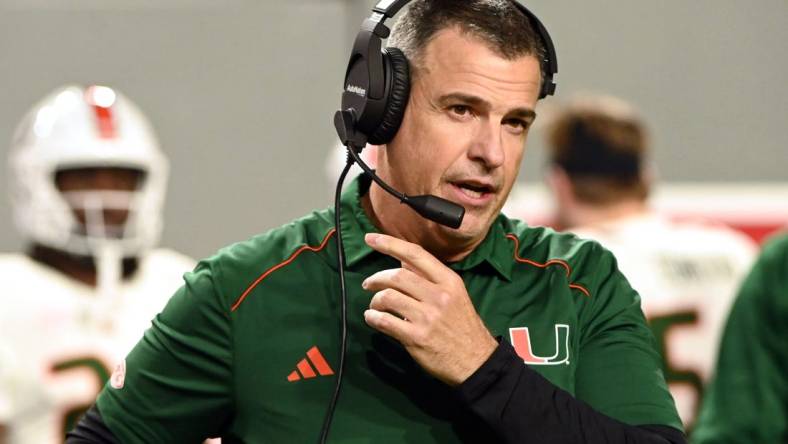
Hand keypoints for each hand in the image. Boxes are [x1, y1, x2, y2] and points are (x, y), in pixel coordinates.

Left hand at [362, 233, 497, 385]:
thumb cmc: (462, 325)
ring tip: (375, 306)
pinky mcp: (416, 337)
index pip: (415, 255)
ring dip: (374, 301)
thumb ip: (429, 278)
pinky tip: (373, 318)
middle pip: (397, 276)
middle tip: (368, 284)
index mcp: (449, 281)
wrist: (476, 361)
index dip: (390, 244)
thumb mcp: (454, 295)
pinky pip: (385, 321)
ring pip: (388, 297)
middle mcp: (439, 296)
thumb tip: (402, 261)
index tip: (371, 238)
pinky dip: (373, 318)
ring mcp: (427, 317)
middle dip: (376, 278)